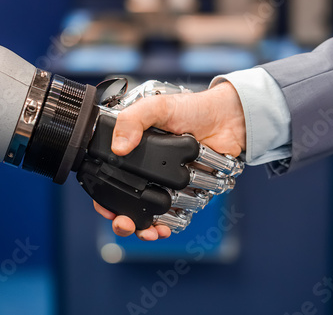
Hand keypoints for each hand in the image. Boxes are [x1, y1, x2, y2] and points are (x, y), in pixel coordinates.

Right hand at [94, 81, 245, 240]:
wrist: (228, 118)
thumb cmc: (192, 109)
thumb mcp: (157, 107)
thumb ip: (132, 120)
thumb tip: (118, 147)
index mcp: (134, 153)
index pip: (110, 181)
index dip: (105, 200)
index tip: (108, 211)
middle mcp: (147, 172)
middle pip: (128, 206)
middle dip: (125, 222)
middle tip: (126, 225)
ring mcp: (167, 185)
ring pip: (151, 215)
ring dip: (148, 225)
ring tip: (151, 226)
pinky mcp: (187, 193)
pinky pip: (177, 215)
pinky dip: (171, 222)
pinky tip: (168, 224)